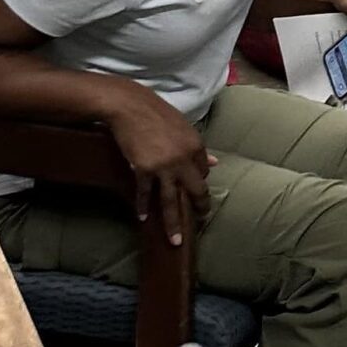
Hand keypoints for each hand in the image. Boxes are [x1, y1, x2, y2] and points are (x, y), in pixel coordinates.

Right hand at [107, 84, 213, 244]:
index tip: (196, 190)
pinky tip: (143, 217)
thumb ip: (198, 148)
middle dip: (200, 208)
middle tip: (201, 220)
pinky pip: (145, 193)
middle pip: (196, 191)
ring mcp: (164, 166)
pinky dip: (143, 206)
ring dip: (173, 223)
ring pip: (171, 201)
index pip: (204, 171)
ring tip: (174, 240)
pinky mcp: (144, 170)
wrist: (129, 106)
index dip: (200, 181)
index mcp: (196, 145)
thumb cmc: (155, 112)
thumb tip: (216, 164)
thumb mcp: (182, 126)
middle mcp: (183, 159)